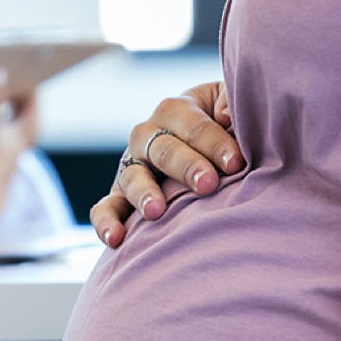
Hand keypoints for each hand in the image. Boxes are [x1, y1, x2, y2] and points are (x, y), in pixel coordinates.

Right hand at [91, 81, 238, 246]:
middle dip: (186, 166)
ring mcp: (131, 166)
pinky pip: (105, 208)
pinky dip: (105, 222)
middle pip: (164, 150)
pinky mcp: (120, 196)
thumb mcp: (230, 104)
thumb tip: (228, 116)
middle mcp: (147, 135)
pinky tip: (115, 238)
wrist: (206, 155)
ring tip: (156, 211)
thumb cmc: (227, 128)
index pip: (194, 125)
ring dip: (144, 193)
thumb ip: (233, 101)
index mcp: (176, 110)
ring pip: (133, 177)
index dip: (215, 143)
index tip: (235, 162)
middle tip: (208, 184)